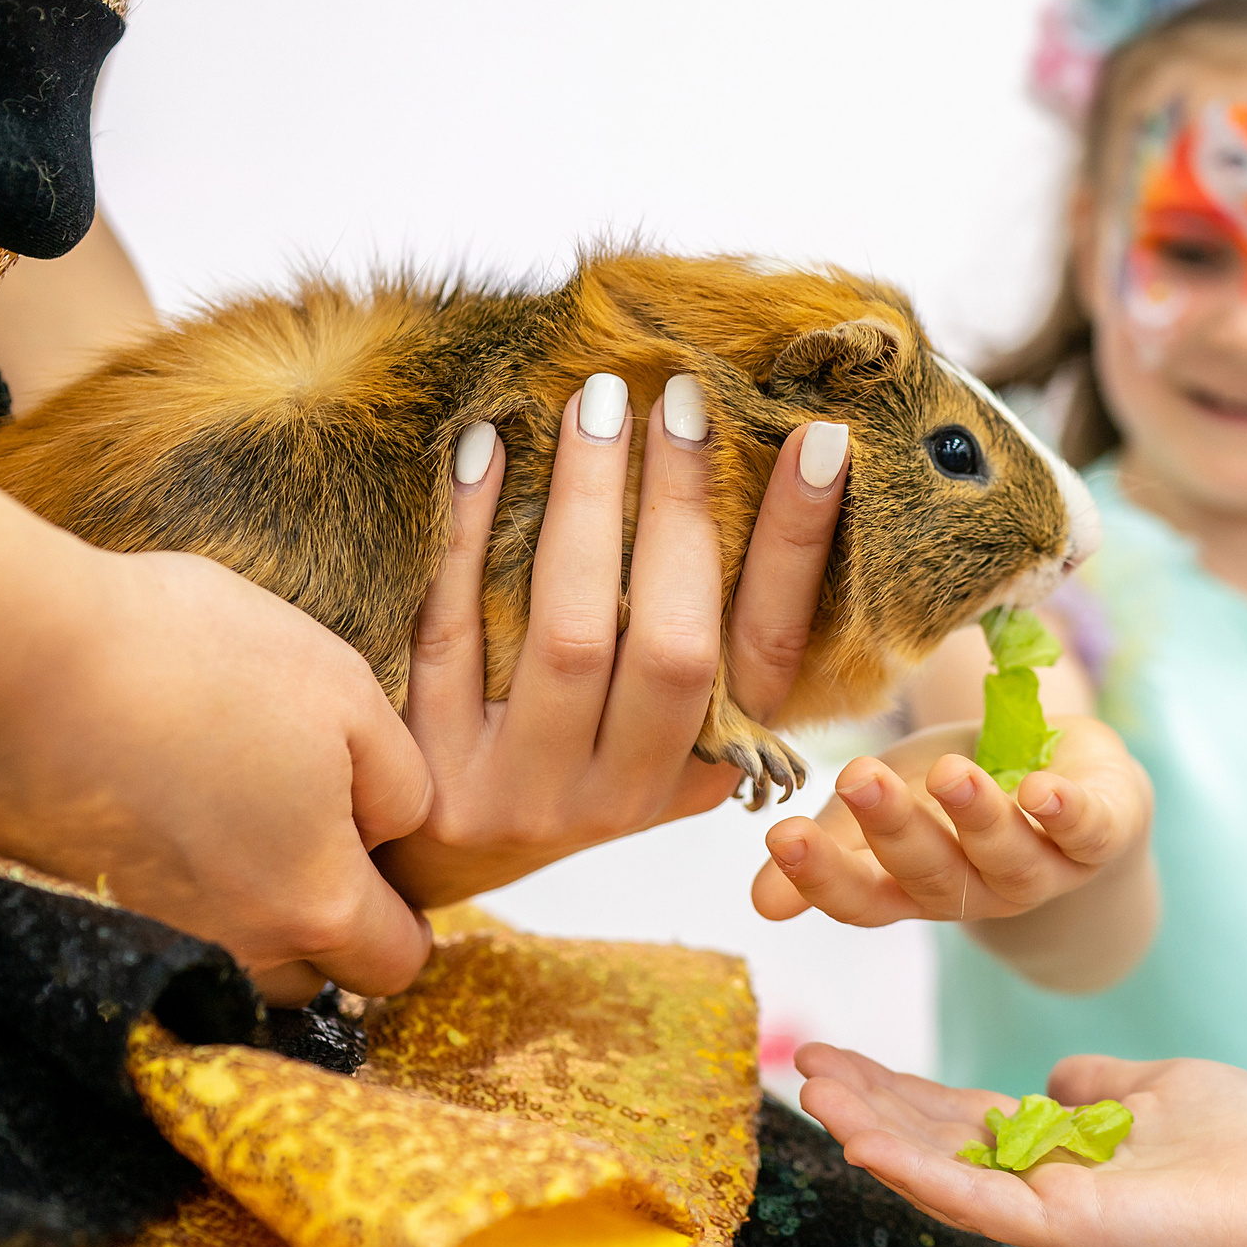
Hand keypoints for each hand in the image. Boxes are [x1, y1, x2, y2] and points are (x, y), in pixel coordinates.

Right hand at [0, 548, 432, 1006]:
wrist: (9, 663)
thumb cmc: (192, 662)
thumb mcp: (343, 690)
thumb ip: (398, 782)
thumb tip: (392, 833)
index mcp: (316, 903)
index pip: (396, 960)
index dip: (405, 910)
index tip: (381, 852)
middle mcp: (232, 950)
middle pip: (309, 976)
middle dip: (324, 923)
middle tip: (304, 825)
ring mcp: (146, 941)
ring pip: (227, 960)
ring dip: (241, 915)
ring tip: (224, 817)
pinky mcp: (70, 917)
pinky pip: (147, 928)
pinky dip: (161, 889)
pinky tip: (152, 812)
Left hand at [378, 379, 844, 908]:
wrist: (426, 852)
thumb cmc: (557, 745)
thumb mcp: (647, 712)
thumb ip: (699, 622)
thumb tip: (772, 458)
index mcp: (698, 769)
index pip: (768, 648)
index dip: (797, 545)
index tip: (820, 439)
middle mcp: (622, 795)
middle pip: (673, 645)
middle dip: (682, 508)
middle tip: (682, 394)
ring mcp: (524, 792)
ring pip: (569, 635)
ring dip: (586, 504)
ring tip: (594, 402)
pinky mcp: (429, 773)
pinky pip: (451, 629)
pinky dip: (468, 532)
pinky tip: (485, 451)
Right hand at [750, 715, 1151, 925]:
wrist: (1066, 774)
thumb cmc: (955, 793)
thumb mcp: (889, 802)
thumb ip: (831, 845)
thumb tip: (760, 904)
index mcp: (915, 887)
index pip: (862, 898)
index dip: (822, 874)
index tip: (780, 834)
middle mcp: (977, 891)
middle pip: (932, 875)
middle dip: (894, 829)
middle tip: (859, 777)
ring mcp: (1043, 869)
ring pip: (1008, 858)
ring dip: (978, 817)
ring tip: (950, 774)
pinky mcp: (1103, 832)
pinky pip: (1089, 831)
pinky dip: (1068, 812)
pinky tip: (1044, 790)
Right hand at [798, 1047, 1246, 1246]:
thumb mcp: (1158, 1086)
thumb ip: (1100, 1084)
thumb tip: (1059, 1076)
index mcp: (1055, 1145)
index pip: (955, 1115)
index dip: (894, 1086)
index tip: (836, 1054)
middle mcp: (1036, 1180)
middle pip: (929, 1139)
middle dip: (863, 1103)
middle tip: (798, 1065)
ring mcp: (1043, 1207)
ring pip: (936, 1170)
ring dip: (870, 1131)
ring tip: (812, 1090)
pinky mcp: (1061, 1227)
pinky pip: (974, 1200)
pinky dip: (915, 1171)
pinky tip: (863, 1141)